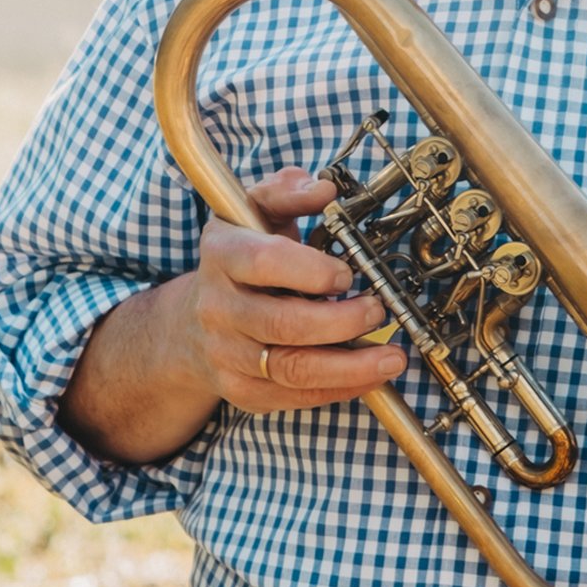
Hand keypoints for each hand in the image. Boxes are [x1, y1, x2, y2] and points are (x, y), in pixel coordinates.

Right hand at [182, 169, 407, 412]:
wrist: (194, 320)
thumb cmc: (242, 256)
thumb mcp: (256, 211)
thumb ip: (289, 192)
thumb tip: (324, 189)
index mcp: (223, 253)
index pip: (262, 262)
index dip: (310, 270)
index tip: (348, 273)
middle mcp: (218, 307)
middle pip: (282, 323)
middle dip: (340, 322)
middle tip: (378, 310)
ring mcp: (226, 353)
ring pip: (291, 369)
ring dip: (350, 367)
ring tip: (392, 357)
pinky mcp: (241, 389)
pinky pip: (293, 397)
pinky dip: (337, 389)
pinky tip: (370, 376)